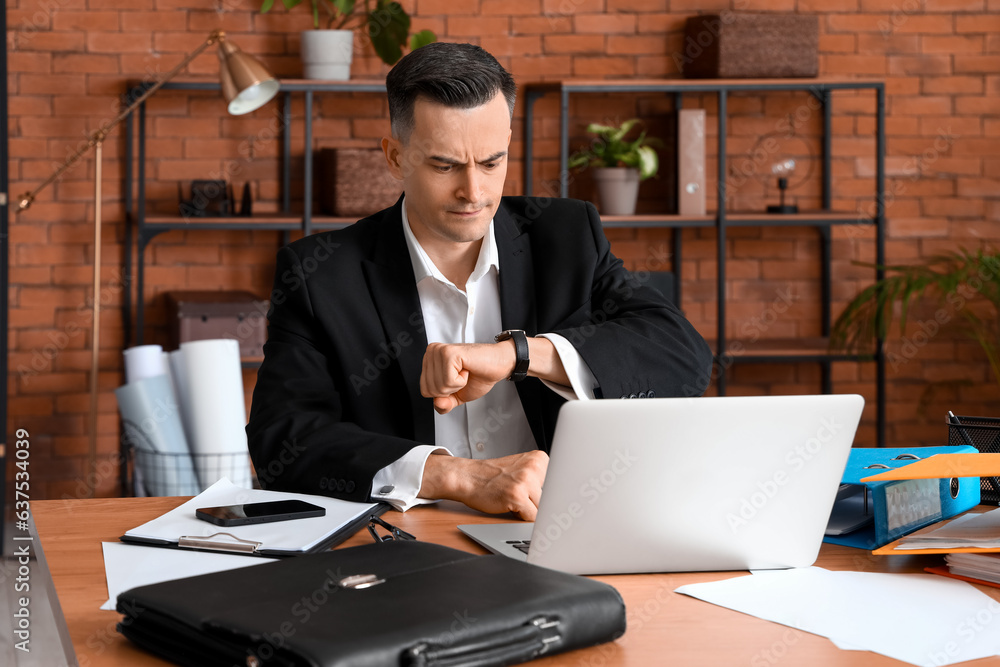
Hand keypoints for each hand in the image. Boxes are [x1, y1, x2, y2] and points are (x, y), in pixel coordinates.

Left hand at [420, 341, 514, 413]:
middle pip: (430, 390)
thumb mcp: (457, 396)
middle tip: (462, 376)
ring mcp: (439, 351)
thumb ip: (444, 404)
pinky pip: (448, 381)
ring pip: (438, 387)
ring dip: (457, 384)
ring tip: (465, 371)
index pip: (425, 391)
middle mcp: (432, 352)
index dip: (445, 393)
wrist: (498, 365)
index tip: (457, 380)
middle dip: (451, 390)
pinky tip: (467, 369)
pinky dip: (461, 381)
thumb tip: (438, 403)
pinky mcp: (448, 353)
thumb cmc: (479, 375)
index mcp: (429, 360)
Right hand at [421, 450, 548, 520]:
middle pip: (552, 498)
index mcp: (539, 458)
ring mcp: (526, 481)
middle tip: (524, 498)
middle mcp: (534, 467)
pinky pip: (532, 517)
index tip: (558, 501)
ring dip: (530, 510)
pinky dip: (523, 518)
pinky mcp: (517, 496)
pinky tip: (510, 506)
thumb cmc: (494, 476)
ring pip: (543, 508)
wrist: (468, 477)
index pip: (560, 484)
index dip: (555, 496)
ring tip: (514, 500)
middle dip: (541, 503)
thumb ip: (541, 478)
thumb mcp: (522, 468)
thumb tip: (562, 499)